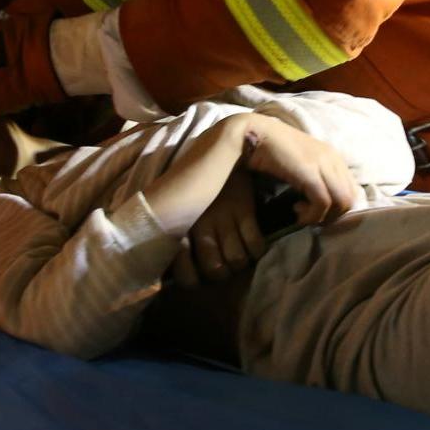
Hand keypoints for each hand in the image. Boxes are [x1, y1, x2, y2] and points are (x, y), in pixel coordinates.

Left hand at [172, 171, 265, 286]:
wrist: (222, 149)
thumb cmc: (197, 183)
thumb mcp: (179, 208)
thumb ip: (175, 233)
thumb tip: (172, 264)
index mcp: (180, 227)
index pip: (185, 273)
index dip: (193, 280)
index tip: (198, 274)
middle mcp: (200, 225)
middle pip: (215, 270)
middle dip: (223, 273)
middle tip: (225, 264)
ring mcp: (223, 217)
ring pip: (236, 260)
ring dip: (241, 262)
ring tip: (240, 255)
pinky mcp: (244, 209)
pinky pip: (254, 243)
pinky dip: (257, 249)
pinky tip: (254, 245)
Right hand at [241, 115, 358, 225]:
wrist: (254, 132)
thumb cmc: (272, 150)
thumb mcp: (301, 163)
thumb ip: (315, 177)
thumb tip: (323, 202)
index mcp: (333, 156)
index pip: (352, 190)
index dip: (337, 208)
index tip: (316, 210)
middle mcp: (333, 158)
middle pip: (351, 199)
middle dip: (332, 215)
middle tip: (309, 215)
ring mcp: (323, 163)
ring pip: (341, 202)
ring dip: (322, 216)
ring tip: (300, 213)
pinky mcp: (309, 172)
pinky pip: (323, 203)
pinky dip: (311, 214)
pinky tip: (296, 210)